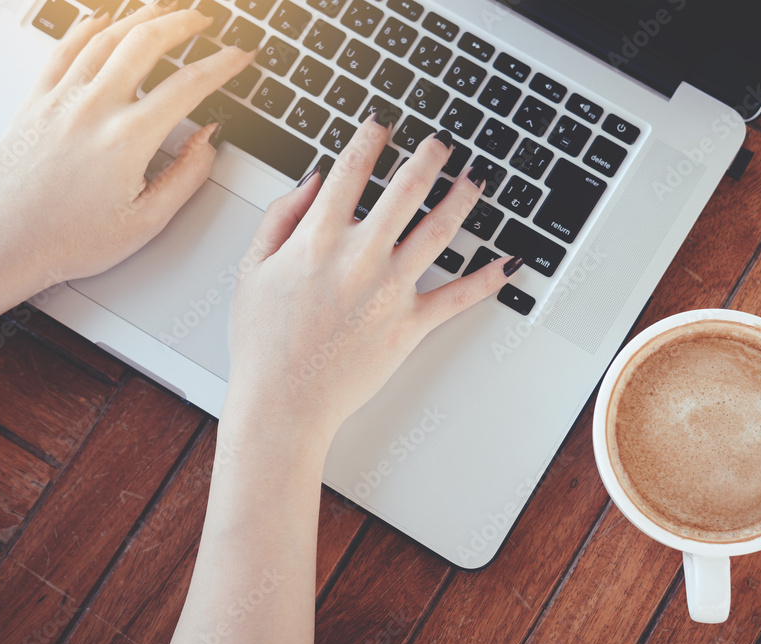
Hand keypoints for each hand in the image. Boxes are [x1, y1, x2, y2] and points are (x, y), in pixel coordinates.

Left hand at [0, 4, 252, 294]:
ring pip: (106, 38)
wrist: (6, 242)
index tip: (239, 56)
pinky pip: (63, 48)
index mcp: (128, 139)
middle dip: (182, 23)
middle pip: (146, 43)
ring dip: (140, 17)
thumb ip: (186, 176)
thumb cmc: (70, 239)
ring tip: (162, 10)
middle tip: (202, 20)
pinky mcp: (35, 100)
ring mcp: (61, 99)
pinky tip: (102, 21)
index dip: (222, 65)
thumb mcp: (146, 221)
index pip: (188, 85)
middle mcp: (94, 108)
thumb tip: (209, 141)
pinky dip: (87, 28)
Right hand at [224, 119, 520, 451]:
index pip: (352, 170)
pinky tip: (508, 262)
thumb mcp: (251, 269)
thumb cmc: (263, 342)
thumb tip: (313, 181)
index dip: (370, 139)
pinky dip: (487, 278)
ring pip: (441, 230)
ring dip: (464, 197)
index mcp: (318, 239)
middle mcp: (360, 256)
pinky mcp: (411, 324)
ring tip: (476, 179)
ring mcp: (390, 289)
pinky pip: (458, 296)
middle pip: (408, 189)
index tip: (381, 125)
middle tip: (442, 144)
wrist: (283, 401)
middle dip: (430, 156)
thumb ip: (280, 217)